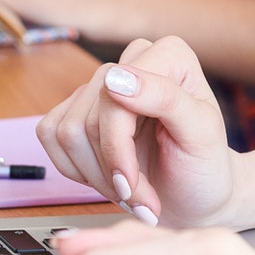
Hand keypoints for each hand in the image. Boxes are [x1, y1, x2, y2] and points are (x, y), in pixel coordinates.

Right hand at [38, 36, 240, 227]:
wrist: (197, 198)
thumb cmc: (204, 168)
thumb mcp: (201, 134)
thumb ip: (166, 98)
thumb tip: (116, 77)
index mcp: (168, 55)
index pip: (113, 97)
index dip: (117, 147)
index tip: (132, 184)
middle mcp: (134, 61)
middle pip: (88, 118)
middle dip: (110, 170)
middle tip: (139, 198)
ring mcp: (102, 85)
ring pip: (66, 131)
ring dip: (96, 176)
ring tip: (130, 192)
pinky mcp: (77, 108)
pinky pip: (50, 135)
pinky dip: (76, 170)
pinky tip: (107, 179)